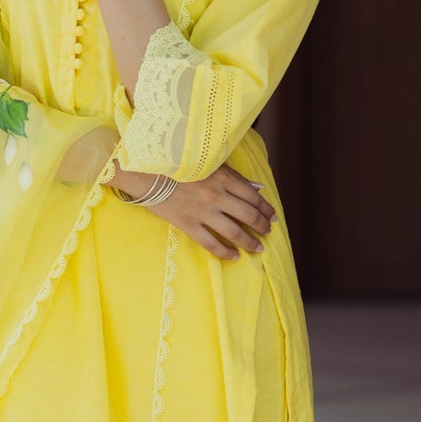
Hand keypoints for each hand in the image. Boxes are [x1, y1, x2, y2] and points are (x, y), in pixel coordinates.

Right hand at [117, 163, 276, 258]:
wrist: (147, 172)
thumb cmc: (179, 164)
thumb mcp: (210, 164)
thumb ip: (234, 176)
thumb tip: (257, 187)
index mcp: (224, 178)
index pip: (253, 197)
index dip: (266, 208)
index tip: (272, 216)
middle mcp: (217, 196)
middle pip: (248, 215)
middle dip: (262, 226)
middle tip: (268, 233)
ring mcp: (203, 212)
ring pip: (234, 232)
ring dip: (250, 242)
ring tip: (258, 248)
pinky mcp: (188, 224)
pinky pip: (211, 243)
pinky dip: (225, 252)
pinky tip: (235, 256)